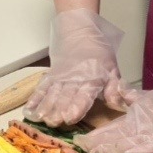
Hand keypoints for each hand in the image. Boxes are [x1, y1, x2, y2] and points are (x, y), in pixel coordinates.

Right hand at [23, 9, 137, 125]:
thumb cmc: (99, 53)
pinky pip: (42, 87)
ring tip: (39, 117)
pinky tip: (29, 109)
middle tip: (52, 121)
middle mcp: (74, 80)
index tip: (70, 116)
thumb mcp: (112, 69)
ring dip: (45, 106)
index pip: (84, 95)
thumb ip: (115, 88)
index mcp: (91, 80)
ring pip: (51, 93)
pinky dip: (35, 98)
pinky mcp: (51, 75)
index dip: (78, 106)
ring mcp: (60, 78)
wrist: (80, 31)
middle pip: (65, 96)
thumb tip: (123, 103)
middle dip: (58, 109)